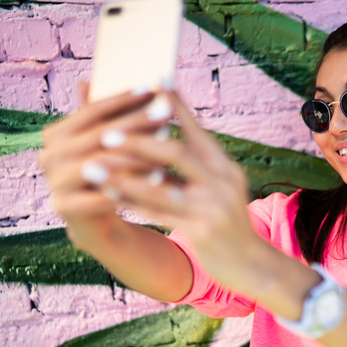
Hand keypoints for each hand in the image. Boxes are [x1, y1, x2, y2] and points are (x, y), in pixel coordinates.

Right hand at [38, 83, 166, 231]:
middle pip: (98, 135)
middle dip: (135, 124)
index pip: (91, 110)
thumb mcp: (109, 141)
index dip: (122, 99)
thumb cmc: (108, 171)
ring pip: (99, 164)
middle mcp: (48, 155)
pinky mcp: (64, 207)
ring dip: (134, 157)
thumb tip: (123, 77)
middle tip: (166, 115)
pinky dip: (128, 188)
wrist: (97, 218)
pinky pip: (100, 196)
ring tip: (165, 150)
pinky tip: (156, 181)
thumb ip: (111, 114)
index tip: (152, 89)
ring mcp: (54, 182)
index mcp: (56, 134)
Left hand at [100, 91, 262, 285]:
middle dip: (139, 141)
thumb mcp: (222, 188)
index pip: (197, 131)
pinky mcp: (202, 232)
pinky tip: (108, 195)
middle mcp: (222, 183)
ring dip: (123, 176)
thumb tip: (162, 139)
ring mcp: (212, 208)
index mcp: (225, 168)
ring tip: (93, 166)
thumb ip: (197, 166)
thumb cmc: (229, 222)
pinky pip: (158, 214)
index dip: (175, 106)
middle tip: (106, 133)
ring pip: (161, 187)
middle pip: (178, 154)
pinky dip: (131, 203)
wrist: (253, 264)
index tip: (153, 82)